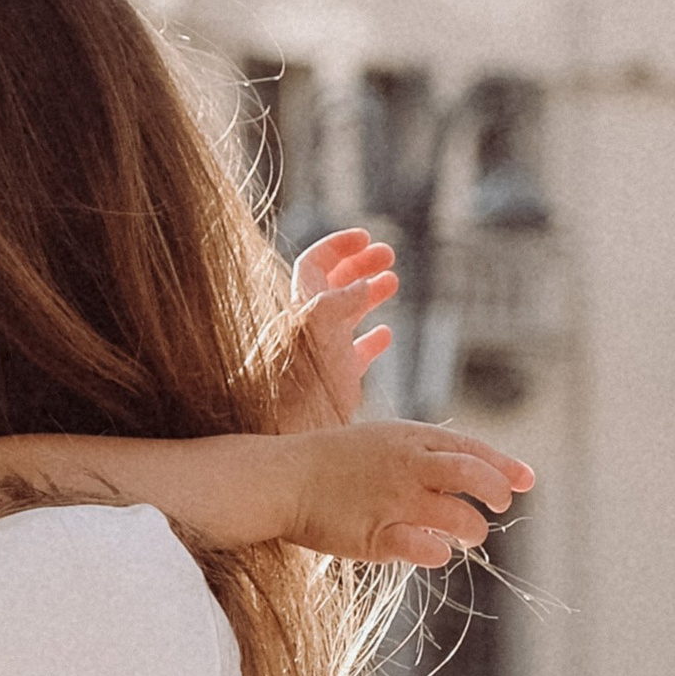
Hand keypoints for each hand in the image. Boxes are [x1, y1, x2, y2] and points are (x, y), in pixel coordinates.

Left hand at [280, 230, 396, 430]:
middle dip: (360, 264)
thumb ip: (334, 305)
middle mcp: (311, 329)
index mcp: (301, 311)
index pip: (315, 264)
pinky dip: (373, 340)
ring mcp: (324, 355)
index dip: (338, 247)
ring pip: (348, 315)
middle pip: (334, 284)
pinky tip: (385, 334)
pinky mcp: (337, 382)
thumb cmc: (290, 391)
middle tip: (388, 254)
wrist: (281, 439)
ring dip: (370, 294)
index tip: (365, 236)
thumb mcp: (313, 336)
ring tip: (393, 281)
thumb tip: (363, 283)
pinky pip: (357, 353)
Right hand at [288, 421, 532, 567]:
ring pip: (458, 518)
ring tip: (469, 536)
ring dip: (473, 530)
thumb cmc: (331, 461)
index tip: (526, 481)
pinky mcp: (376, 535)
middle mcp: (408, 466)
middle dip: (496, 490)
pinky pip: (426, 549)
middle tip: (501, 504)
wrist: (282, 478)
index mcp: (410, 439)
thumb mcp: (381, 439)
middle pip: (473, 474)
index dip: (504, 466)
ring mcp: (394, 501)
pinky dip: (440, 552)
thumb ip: (422, 453)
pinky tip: (437, 551)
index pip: (471, 449)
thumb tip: (463, 471)